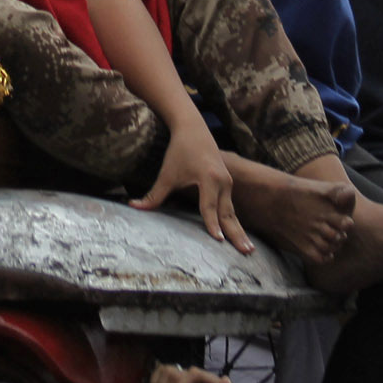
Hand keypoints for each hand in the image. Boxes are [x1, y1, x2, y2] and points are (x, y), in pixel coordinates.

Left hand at [133, 126, 248, 253]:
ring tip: (249, 250)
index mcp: (208, 178)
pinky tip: (241, 236)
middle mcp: (222, 181)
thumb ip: (154, 194)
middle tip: (247, 253)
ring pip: (233, 212)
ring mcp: (228, 182)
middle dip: (236, 234)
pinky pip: (231, 207)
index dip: (212, 224)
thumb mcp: (166, 174)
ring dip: (240, 231)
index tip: (218, 240)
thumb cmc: (179, 151)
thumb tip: (134, 207)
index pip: (209, 206)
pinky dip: (236, 222)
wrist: (193, 129)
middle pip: (228, 213)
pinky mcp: (228, 183)